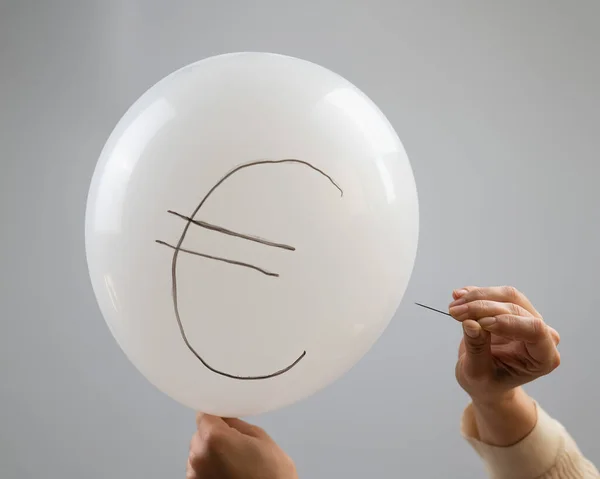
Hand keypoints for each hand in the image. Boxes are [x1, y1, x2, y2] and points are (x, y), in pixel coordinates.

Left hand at [187, 414, 297, 478]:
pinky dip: (210, 470)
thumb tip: (226, 419)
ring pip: (199, 453)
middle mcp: (199, 456)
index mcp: (215, 439)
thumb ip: (237, 424)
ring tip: (234, 464)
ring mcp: (195, 475)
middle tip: (236, 446)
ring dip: (211, 454)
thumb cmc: (271, 475)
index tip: (226, 421)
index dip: (216, 416)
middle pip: (200, 434)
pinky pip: (199, 470)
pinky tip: (228, 475)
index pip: (204, 415)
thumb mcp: (261, 438)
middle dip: (214, 436)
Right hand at [450, 286, 560, 404]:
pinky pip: (496, 294)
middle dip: (482, 308)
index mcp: (543, 358)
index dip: (508, 322)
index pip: (535, 330)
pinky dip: (476, 293)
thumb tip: (471, 323)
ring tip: (454, 306)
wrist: (484, 380)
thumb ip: (476, 348)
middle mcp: (542, 336)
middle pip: (516, 309)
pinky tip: (459, 296)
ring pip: (507, 296)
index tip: (480, 322)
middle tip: (454, 312)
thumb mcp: (477, 373)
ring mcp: (528, 320)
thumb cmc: (486, 383)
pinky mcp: (513, 309)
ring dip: (478, 297)